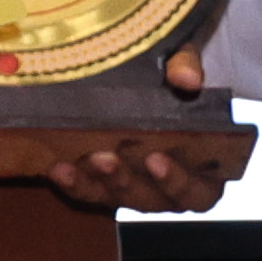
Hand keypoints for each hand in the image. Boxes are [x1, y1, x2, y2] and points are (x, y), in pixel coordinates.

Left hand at [43, 47, 229, 212]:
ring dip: (99, 182)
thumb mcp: (181, 60)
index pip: (199, 191)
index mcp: (204, 169)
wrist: (138, 70)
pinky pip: (88, 192)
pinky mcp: (105, 186)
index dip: (178, 182)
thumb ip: (186, 65)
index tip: (156, 158)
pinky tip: (57, 167)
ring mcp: (136, 188)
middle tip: (108, 158)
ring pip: (118, 198)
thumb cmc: (170, 72)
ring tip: (81, 161)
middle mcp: (171, 187)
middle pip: (154, 200)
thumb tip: (188, 79)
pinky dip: (74, 183)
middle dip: (127, 181)